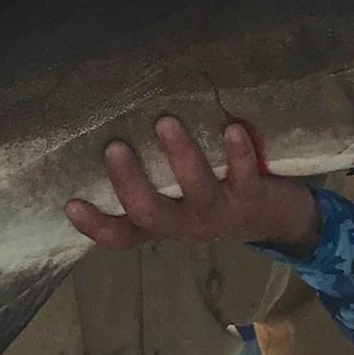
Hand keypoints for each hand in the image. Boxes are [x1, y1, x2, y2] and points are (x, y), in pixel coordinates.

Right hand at [66, 116, 321, 254]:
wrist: (283, 218)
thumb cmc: (218, 192)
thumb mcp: (182, 191)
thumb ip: (154, 173)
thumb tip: (114, 120)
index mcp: (165, 222)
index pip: (122, 234)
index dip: (95, 225)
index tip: (70, 203)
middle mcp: (187, 224)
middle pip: (151, 214)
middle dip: (130, 183)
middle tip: (114, 147)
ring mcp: (221, 215)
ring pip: (196, 194)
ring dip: (182, 158)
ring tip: (166, 123)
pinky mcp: (254, 200)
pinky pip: (244, 178)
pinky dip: (238, 153)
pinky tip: (231, 127)